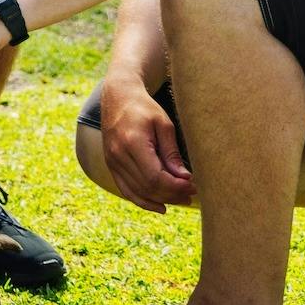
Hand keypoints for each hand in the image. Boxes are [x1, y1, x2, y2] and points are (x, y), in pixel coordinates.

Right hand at [100, 78, 195, 212]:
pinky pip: (126, 190)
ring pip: (138, 192)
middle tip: (192, 193)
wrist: (118, 97)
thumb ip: (172, 153)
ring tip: (181, 199)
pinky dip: (143, 201)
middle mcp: (118, 154)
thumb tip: (184, 178)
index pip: (155, 177)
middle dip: (172, 194)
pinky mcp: (111, 164)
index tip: (193, 185)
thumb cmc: (144, 107)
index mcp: (132, 142)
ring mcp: (112, 161)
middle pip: (147, 187)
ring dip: (161, 199)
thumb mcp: (164, 125)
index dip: (175, 186)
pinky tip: (160, 206)